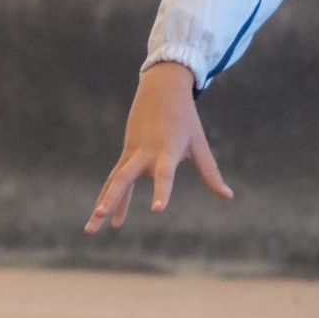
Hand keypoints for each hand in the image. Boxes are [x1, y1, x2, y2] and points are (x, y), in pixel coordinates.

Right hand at [85, 61, 232, 231]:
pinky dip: (107, 196)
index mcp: (167, 150)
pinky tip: (100, 216)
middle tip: (101, 216)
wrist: (161, 88)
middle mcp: (145, 153)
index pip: (164, 175)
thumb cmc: (185, 118)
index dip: (161, 191)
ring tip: (90, 230)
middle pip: (124, 178)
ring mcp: (131, 153)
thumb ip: (211, 173)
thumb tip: (228, 196)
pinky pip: (114, 179)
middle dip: (113, 198)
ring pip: (113, 181)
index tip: (156, 210)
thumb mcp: (199, 144)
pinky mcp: (126, 153)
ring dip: (102, 204)